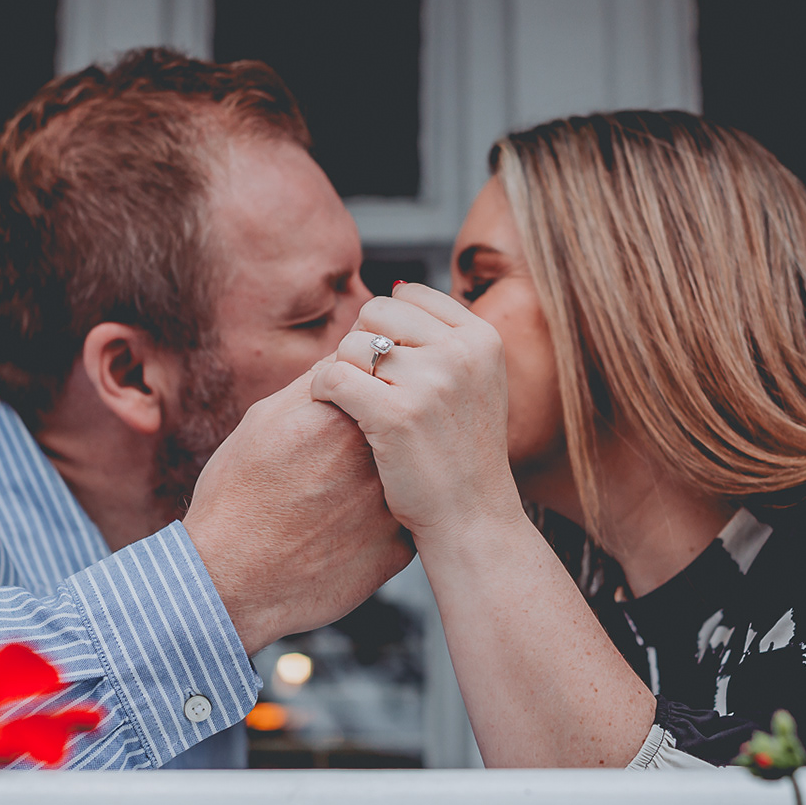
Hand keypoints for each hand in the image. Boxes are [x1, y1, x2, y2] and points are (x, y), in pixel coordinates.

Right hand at [185, 368, 411, 654]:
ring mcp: (395, 507)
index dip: (357, 394)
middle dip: (374, 433)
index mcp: (345, 419)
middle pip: (395, 427)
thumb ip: (314, 386)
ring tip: (336, 494)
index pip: (376, 382)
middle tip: (333, 459)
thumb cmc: (237, 497)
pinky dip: (379, 519)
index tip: (338, 410)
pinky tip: (344, 529)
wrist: (230, 582)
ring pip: (404, 473)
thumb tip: (347, 356)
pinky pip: (401, 518)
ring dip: (382, 475)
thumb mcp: (262, 423)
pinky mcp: (399, 549)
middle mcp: (380, 459)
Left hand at [310, 283, 521, 548]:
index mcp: (482, 337)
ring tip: (354, 404)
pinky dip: (323, 391)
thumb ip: (444, 337)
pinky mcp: (396, 415)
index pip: (409, 295)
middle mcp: (461, 352)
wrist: (472, 518)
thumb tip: (395, 287)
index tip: (387, 366)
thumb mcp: (475, 383)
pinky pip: (334, 376)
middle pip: (376, 313)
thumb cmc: (461, 452)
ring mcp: (431, 382)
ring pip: (352, 345)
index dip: (385, 328)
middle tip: (367, 386)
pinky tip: (332, 410)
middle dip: (361, 345)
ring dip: (341, 371)